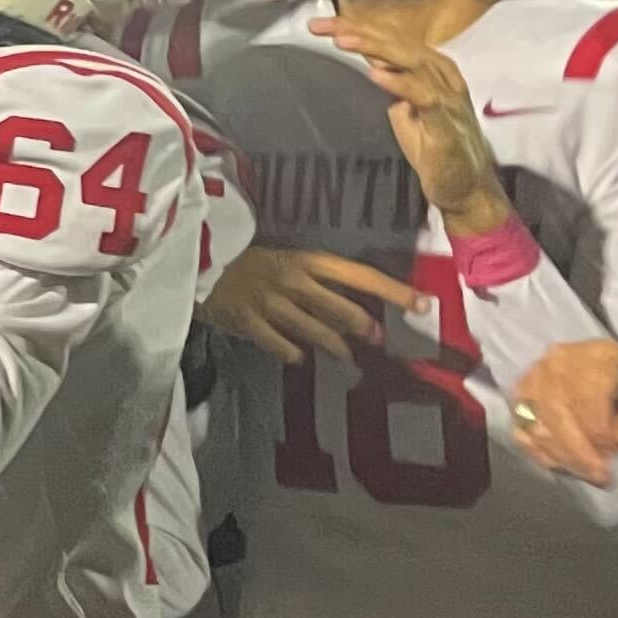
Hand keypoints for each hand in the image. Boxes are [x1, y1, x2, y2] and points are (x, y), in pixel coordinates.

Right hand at [201, 244, 424, 363]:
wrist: (193, 262)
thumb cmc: (243, 263)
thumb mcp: (282, 262)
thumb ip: (313, 283)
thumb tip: (354, 309)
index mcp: (305, 260)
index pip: (360, 275)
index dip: (393, 290)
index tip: (424, 303)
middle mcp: (292, 280)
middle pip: (340, 308)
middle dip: (363, 326)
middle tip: (377, 339)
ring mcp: (269, 301)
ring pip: (314, 330)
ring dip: (336, 347)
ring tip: (347, 356)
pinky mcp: (246, 321)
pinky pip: (281, 345)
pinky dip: (294, 353)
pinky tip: (299, 357)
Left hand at [310, 11, 514, 234]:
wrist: (464, 184)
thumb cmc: (436, 144)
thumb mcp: (404, 106)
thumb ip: (391, 82)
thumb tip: (371, 64)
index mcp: (431, 68)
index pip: (390, 40)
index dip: (356, 28)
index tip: (321, 25)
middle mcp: (441, 75)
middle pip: (397, 42)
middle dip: (358, 30)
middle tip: (323, 25)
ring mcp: (446, 96)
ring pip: (409, 60)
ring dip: (374, 48)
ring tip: (343, 40)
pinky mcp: (446, 121)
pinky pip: (422, 95)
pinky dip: (398, 82)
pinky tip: (375, 75)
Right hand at [511, 339, 617, 484]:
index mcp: (598, 357)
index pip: (585, 395)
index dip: (597, 432)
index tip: (615, 458)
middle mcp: (557, 362)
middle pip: (555, 411)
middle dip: (578, 452)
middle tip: (602, 477)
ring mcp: (533, 379)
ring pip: (536, 425)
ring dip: (562, 457)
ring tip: (590, 473)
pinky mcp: (520, 399)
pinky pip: (523, 433)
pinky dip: (543, 454)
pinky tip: (568, 465)